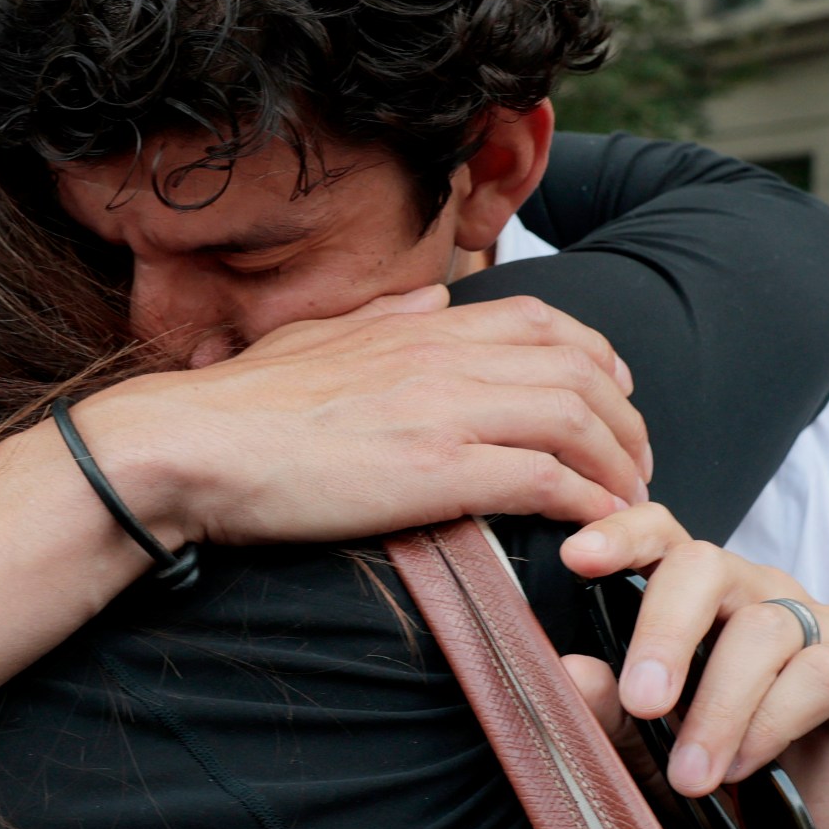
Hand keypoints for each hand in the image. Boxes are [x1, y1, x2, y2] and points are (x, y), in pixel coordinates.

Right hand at [79, 288, 652, 546]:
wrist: (191, 443)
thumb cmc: (236, 404)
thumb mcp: (311, 339)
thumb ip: (379, 319)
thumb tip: (428, 300)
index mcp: (413, 326)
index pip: (539, 321)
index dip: (596, 356)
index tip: (614, 394)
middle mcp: (442, 357)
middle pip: (579, 370)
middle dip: (627, 418)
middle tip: (637, 461)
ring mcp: (445, 411)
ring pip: (578, 422)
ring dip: (619, 464)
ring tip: (631, 502)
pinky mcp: (437, 472)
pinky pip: (548, 481)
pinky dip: (589, 503)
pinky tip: (599, 528)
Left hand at [557, 504, 828, 828]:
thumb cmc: (713, 775)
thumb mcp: (643, 747)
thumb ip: (606, 708)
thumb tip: (569, 672)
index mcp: (692, 593)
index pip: (659, 534)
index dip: (620, 535)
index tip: (577, 559)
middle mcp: (754, 591)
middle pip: (705, 566)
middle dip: (665, 632)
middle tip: (641, 701)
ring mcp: (816, 623)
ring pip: (761, 630)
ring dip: (718, 709)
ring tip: (691, 774)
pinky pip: (818, 674)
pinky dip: (771, 724)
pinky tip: (744, 766)